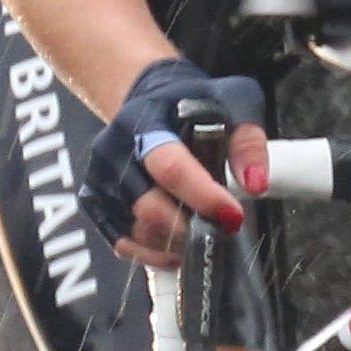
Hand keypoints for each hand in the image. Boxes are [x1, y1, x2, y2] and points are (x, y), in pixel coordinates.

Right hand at [82, 61, 268, 270]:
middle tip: (222, 227)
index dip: (203, 197)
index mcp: (144, 122)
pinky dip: (153, 252)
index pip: (170, 167)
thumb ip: (247, 142)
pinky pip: (122, 242)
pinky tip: (178, 246)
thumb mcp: (233, 104)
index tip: (233, 217)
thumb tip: (255, 185)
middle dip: (191, 227)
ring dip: (175, 243)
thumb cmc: (195, 103)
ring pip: (137, 231)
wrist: (149, 98)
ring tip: (203, 232)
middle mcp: (113, 152)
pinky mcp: (95, 202)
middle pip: (149, 208)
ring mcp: (100, 179)